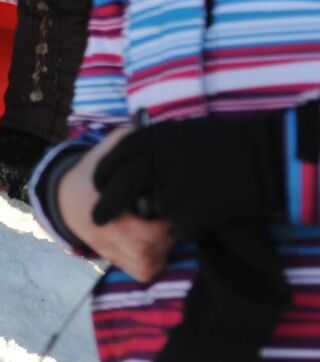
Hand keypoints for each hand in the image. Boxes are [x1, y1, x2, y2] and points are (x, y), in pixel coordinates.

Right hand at [55, 129, 176, 282]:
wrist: (63, 199)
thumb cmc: (93, 174)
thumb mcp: (107, 150)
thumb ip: (126, 140)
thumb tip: (147, 130)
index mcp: (102, 208)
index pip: (146, 230)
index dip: (165, 219)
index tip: (167, 203)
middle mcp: (103, 234)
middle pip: (150, 248)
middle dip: (167, 233)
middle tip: (170, 216)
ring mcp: (108, 250)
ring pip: (148, 262)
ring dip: (163, 248)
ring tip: (163, 228)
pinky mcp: (114, 261)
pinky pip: (143, 272)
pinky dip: (153, 263)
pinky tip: (155, 245)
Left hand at [92, 111, 284, 238]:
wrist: (264, 158)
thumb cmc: (225, 143)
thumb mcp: (180, 134)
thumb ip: (152, 147)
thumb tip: (127, 159)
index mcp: (151, 141)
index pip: (112, 162)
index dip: (103, 176)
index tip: (98, 186)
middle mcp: (153, 165)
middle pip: (118, 191)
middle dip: (105, 207)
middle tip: (97, 218)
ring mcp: (169, 192)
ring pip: (152, 213)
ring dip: (164, 214)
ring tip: (193, 198)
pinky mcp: (186, 216)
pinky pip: (180, 227)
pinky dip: (191, 224)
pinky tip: (209, 208)